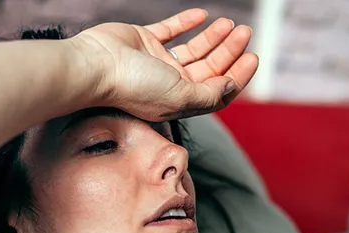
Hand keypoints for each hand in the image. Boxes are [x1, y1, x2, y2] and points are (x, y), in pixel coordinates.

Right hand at [72, 9, 258, 120]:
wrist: (95, 66)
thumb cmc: (133, 86)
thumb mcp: (179, 97)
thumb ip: (207, 95)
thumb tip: (229, 87)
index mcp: (180, 101)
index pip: (217, 91)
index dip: (238, 76)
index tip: (253, 57)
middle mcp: (170, 83)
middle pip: (209, 68)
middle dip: (230, 52)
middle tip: (245, 33)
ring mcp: (157, 62)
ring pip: (194, 49)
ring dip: (214, 37)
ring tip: (230, 24)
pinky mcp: (144, 41)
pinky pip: (171, 30)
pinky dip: (188, 22)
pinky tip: (203, 15)